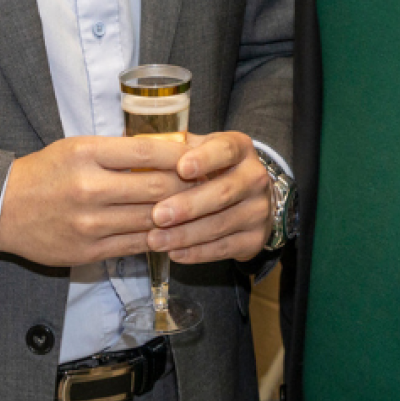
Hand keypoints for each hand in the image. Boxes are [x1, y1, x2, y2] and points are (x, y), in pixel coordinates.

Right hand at [0, 135, 192, 266]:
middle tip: (212, 183)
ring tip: (202, 209)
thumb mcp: (78, 147)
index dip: (180, 155)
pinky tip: (174, 232)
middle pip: (155, 187)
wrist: (4, 208)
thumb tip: (168, 149)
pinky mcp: (88, 250)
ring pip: (149, 219)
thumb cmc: (47, 171)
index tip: (201, 156)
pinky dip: (158, 238)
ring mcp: (89, 223)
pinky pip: (135, 245)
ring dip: (180, 215)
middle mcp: (89, 187)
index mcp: (87, 153)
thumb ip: (119, 150)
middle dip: (189, 186)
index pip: (146, 151)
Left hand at [147, 132, 272, 264]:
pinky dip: (196, 253)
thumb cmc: (215, 169)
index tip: (182, 168)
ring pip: (220, 224)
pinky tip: (174, 253)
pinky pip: (223, 248)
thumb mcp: (202, 149)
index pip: (226, 150)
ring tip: (155, 240)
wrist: (250, 197)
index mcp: (241, 148)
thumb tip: (140, 147)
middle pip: (223, 192)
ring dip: (185, 235)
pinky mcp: (255, 239)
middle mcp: (255, 177)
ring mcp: (259, 210)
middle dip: (188, 206)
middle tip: (158, 215)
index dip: (205, 159)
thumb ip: (178, 148)